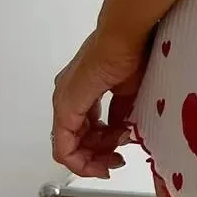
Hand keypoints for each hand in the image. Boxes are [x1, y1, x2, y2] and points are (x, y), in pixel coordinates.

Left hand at [51, 27, 149, 177]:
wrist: (125, 35)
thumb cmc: (132, 52)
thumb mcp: (129, 91)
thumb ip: (121, 113)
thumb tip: (122, 131)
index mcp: (81, 91)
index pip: (84, 128)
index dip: (101, 145)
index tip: (119, 151)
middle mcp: (67, 97)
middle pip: (75, 140)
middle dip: (98, 155)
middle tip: (117, 161)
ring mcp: (64, 102)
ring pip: (69, 145)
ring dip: (93, 157)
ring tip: (117, 156)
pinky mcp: (66, 107)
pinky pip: (65, 146)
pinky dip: (82, 159)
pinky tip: (102, 161)